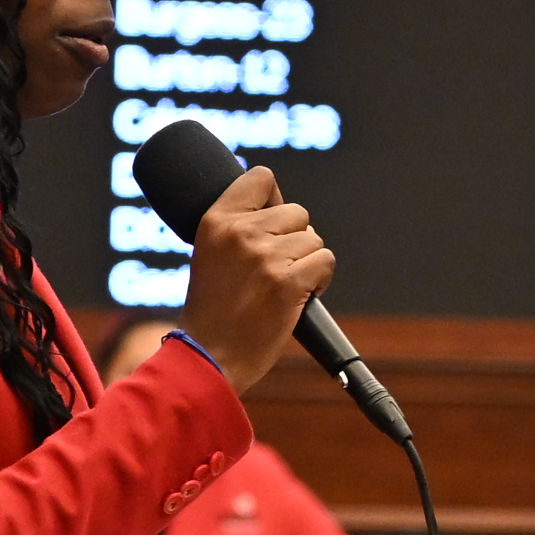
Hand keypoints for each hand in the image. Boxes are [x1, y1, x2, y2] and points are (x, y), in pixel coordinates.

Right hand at [174, 166, 333, 394]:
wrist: (209, 356)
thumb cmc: (212, 311)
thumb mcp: (209, 254)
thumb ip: (239, 228)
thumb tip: (282, 209)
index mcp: (216, 220)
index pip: (261, 178)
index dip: (274, 200)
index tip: (271, 222)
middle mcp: (241, 233)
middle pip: (297, 213)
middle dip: (294, 239)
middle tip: (275, 268)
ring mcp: (266, 257)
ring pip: (314, 240)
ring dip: (307, 263)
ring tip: (282, 286)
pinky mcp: (288, 283)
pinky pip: (325, 261)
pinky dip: (320, 280)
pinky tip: (300, 295)